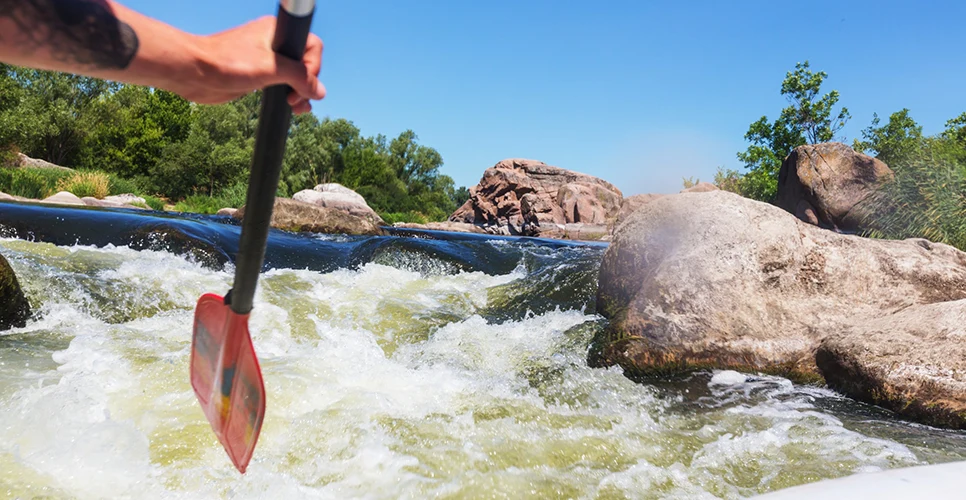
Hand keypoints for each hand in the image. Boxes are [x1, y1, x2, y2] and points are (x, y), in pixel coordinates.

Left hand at [182, 16, 325, 113]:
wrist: (194, 73)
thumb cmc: (226, 62)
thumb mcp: (271, 68)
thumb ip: (300, 77)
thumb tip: (320, 91)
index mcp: (277, 32)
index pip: (311, 46)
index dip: (312, 66)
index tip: (303, 82)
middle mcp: (273, 44)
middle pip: (305, 63)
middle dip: (306, 84)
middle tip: (297, 98)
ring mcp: (265, 60)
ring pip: (294, 77)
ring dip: (299, 93)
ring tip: (296, 107)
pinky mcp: (257, 76)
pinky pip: (281, 85)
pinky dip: (288, 96)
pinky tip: (289, 106)